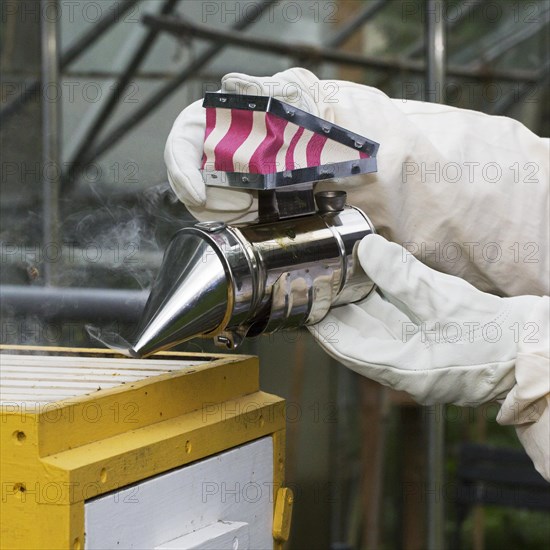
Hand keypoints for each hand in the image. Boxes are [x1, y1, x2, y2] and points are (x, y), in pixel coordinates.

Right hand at [164, 68, 324, 221]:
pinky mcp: (222, 195)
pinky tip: (256, 209)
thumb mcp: (267, 91)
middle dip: (216, 200)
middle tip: (245, 201)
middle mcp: (196, 154)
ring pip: (204, 205)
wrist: (294, 129)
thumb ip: (251, 86)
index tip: (199, 196)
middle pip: (189, 186)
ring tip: (256, 203)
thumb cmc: (275, 108)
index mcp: (196, 125)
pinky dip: (237, 217)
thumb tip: (232, 82)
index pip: (178, 153)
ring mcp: (207, 177)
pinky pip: (220, 214)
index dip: (184, 176)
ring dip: (229, 210)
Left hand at [310, 234, 545, 405]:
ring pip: (375, 329)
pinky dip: (382, 305)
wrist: (532, 350)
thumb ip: (401, 277)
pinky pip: (395, 325)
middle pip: (357, 337)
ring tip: (339, 280)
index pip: (346, 348)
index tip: (305, 306)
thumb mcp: (442, 302)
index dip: (323, 327)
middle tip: (319, 284)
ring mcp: (415, 358)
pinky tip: (372, 285)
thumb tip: (367, 250)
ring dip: (358, 306)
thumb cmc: (492, 337)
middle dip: (338, 311)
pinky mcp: (427, 346)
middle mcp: (402, 367)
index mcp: (400, 368)